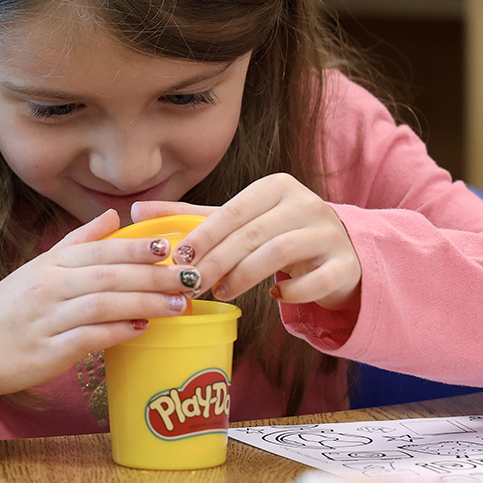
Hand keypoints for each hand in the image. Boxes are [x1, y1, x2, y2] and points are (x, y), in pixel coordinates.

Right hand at [0, 209, 194, 411]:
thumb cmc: (9, 307)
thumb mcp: (39, 267)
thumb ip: (77, 242)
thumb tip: (113, 216)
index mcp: (50, 264)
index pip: (99, 249)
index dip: (136, 247)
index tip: (171, 246)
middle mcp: (48, 286)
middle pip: (107, 275)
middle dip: (154, 275)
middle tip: (192, 277)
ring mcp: (47, 319)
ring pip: (103, 305)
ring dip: (144, 303)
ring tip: (179, 305)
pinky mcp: (47, 351)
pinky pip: (87, 339)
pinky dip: (117, 332)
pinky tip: (141, 329)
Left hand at [131, 174, 362, 309]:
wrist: (339, 251)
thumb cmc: (275, 234)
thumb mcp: (236, 222)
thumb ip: (190, 217)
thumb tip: (137, 211)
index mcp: (275, 186)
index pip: (230, 212)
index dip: (202, 237)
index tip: (178, 259)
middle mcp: (305, 203)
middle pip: (252, 234)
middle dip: (217, 261)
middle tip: (192, 284)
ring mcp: (329, 233)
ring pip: (280, 253)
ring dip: (245, 276)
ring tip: (222, 292)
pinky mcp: (346, 264)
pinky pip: (315, 281)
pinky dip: (290, 292)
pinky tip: (273, 296)